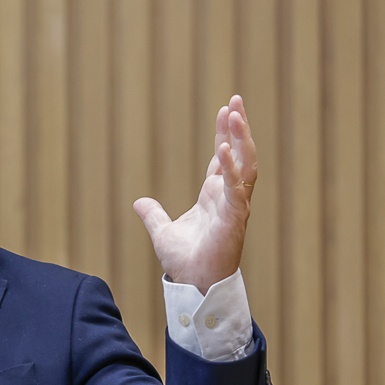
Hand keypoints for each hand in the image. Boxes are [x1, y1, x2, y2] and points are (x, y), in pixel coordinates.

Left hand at [133, 94, 257, 293]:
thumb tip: (138, 202)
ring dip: (240, 140)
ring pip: (245, 166)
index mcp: (215, 197)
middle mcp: (229, 198)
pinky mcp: (234, 219)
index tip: (225, 110)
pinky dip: (231, 168)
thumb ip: (153, 214)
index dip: (224, 135)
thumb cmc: (185, 261)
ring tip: (235, 114)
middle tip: (235, 100)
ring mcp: (235, 207)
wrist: (192, 284)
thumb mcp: (162, 231)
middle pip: (239, 155)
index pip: (223, 158)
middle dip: (238, 128)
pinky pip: (236, 188)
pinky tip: (222, 148)